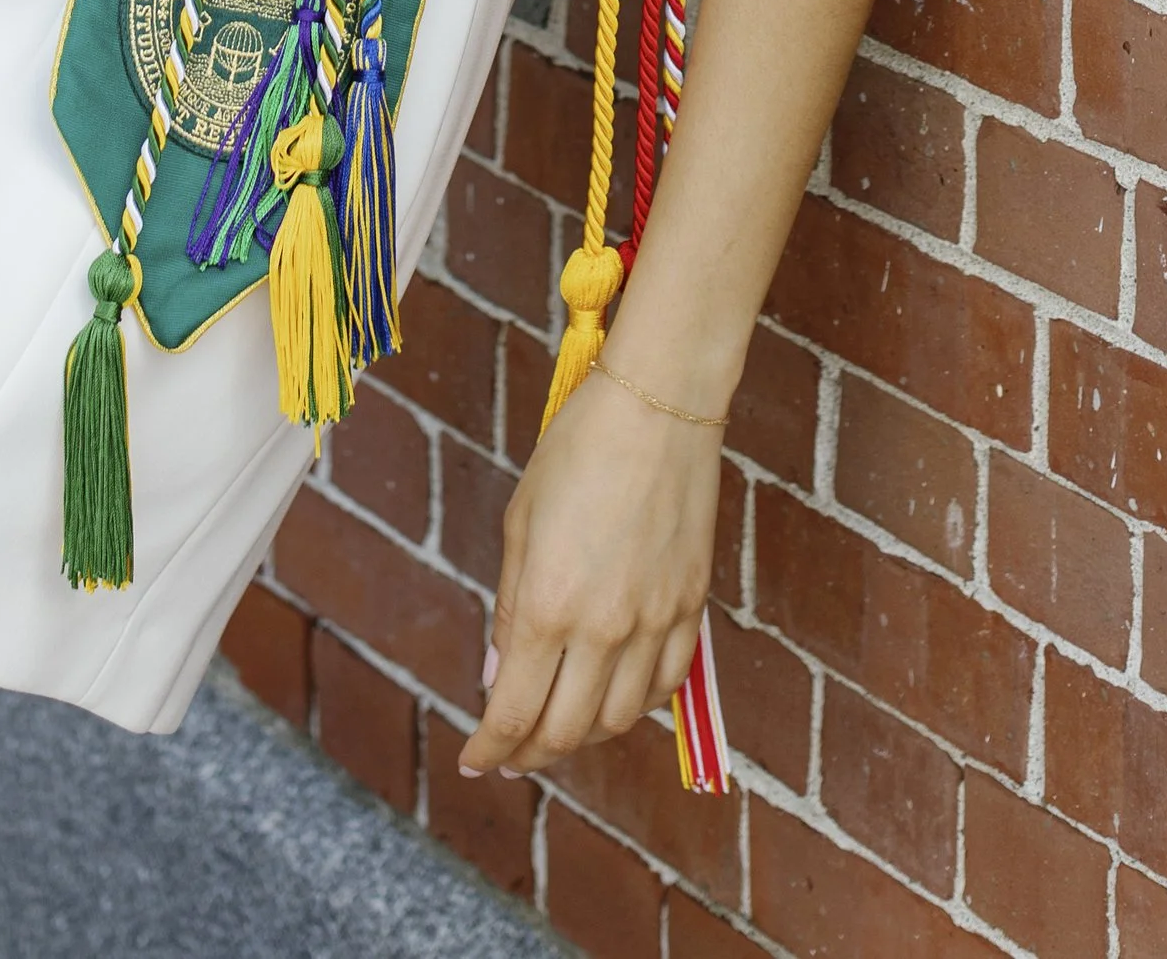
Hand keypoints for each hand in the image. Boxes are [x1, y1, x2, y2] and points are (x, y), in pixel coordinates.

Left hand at [458, 366, 720, 775]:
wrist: (659, 405)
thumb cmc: (578, 449)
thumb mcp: (521, 523)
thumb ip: (510, 609)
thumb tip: (498, 677)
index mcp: (548, 606)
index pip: (514, 713)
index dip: (490, 749)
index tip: (474, 762)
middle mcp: (604, 628)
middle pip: (565, 732)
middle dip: (529, 754)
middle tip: (509, 754)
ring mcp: (655, 622)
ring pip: (620, 720)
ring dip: (582, 734)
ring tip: (559, 723)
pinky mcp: (692, 607)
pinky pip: (668, 684)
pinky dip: (638, 705)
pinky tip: (615, 694)